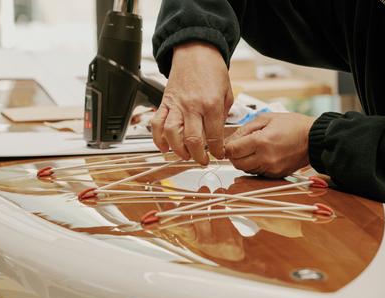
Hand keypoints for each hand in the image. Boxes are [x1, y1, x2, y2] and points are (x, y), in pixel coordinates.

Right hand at [151, 42, 233, 164]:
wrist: (195, 49)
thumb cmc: (212, 69)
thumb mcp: (227, 92)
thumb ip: (223, 115)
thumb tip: (219, 135)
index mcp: (212, 104)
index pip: (214, 136)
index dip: (217, 151)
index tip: (218, 155)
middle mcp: (192, 106)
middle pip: (192, 140)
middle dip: (198, 156)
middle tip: (202, 161)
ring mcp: (176, 104)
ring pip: (172, 134)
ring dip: (178, 150)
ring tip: (185, 156)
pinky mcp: (164, 102)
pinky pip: (156, 123)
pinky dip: (157, 138)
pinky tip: (164, 146)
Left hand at [224, 113, 312, 177]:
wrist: (314, 138)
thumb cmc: (293, 125)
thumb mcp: (266, 118)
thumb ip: (245, 129)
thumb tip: (230, 140)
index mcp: (261, 142)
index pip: (232, 151)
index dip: (228, 147)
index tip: (229, 143)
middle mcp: (265, 158)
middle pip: (237, 163)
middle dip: (234, 155)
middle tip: (239, 146)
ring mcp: (271, 168)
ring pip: (246, 169)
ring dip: (245, 160)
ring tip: (253, 149)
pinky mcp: (276, 174)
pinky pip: (258, 172)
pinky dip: (255, 165)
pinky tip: (262, 155)